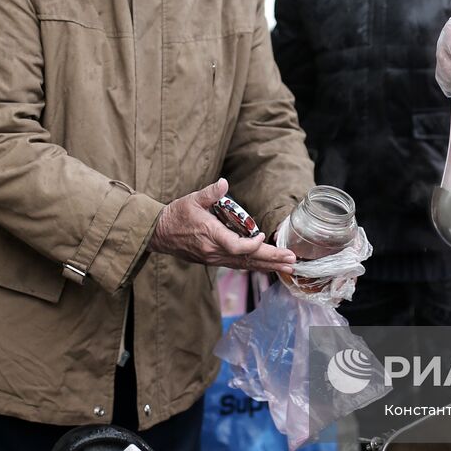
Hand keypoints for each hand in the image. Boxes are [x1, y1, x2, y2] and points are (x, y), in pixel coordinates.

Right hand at [148, 178, 297, 274]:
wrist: (158, 233)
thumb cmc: (176, 215)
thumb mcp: (192, 199)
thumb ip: (210, 193)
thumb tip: (224, 183)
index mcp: (210, 236)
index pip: (235, 246)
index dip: (251, 245)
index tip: (262, 237)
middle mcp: (214, 251)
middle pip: (247, 259)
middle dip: (271, 259)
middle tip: (292, 261)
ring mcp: (214, 258)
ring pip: (245, 264)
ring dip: (267, 266)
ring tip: (288, 268)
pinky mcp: (214, 260)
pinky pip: (238, 264)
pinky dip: (254, 266)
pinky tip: (268, 266)